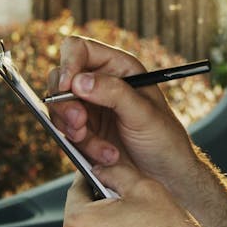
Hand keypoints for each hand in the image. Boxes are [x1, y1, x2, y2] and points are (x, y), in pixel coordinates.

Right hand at [48, 36, 197, 194]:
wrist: (166, 176)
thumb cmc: (164, 138)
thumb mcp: (144, 113)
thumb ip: (113, 93)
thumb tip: (79, 81)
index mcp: (118, 68)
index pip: (79, 50)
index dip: (68, 63)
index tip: (67, 86)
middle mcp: (100, 84)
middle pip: (60, 80)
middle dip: (66, 104)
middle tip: (80, 123)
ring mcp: (89, 108)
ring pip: (59, 111)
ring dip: (74, 131)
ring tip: (104, 150)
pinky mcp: (83, 132)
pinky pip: (66, 134)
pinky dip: (82, 147)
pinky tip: (107, 157)